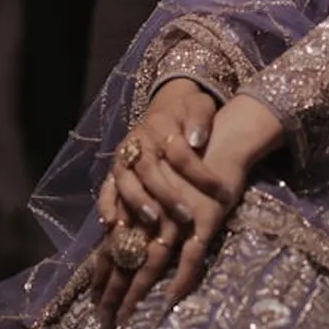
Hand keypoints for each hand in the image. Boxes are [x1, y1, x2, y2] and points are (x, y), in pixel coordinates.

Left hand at [94, 94, 284, 328]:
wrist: (219, 137)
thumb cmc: (188, 157)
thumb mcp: (159, 180)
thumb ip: (143, 204)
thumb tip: (126, 229)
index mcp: (137, 205)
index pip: (113, 246)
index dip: (103, 273)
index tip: (93, 300)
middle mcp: (150, 213)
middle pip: (126, 259)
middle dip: (113, 290)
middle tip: (102, 320)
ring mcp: (175, 219)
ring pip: (149, 262)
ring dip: (136, 291)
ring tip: (125, 316)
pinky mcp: (202, 220)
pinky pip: (190, 256)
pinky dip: (181, 279)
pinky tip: (169, 299)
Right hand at [97, 79, 231, 236]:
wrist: (164, 109)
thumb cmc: (186, 111)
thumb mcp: (199, 105)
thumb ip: (200, 119)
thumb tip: (196, 140)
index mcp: (161, 126)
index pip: (179, 153)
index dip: (200, 174)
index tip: (221, 192)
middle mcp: (138, 141)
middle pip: (148, 169)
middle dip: (166, 194)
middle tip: (186, 215)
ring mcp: (123, 156)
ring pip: (125, 180)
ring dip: (137, 201)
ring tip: (153, 220)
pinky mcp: (115, 169)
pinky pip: (107, 187)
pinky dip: (107, 205)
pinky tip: (113, 223)